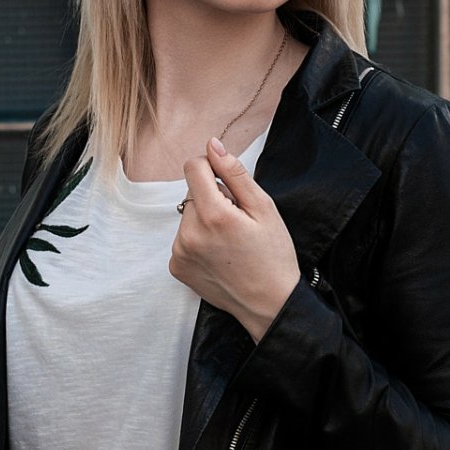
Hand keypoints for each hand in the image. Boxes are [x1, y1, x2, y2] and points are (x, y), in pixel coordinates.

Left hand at [169, 137, 300, 343]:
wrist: (269, 304)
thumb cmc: (273, 256)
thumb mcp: (264, 209)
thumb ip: (235, 174)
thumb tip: (213, 146)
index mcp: (213, 216)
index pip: (193, 167)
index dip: (211, 167)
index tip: (227, 182)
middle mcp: (189, 234)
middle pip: (192, 192)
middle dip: (212, 199)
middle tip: (237, 222)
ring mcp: (179, 252)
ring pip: (187, 216)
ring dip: (204, 220)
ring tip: (228, 241)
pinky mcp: (176, 267)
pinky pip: (182, 238)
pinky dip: (197, 241)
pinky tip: (218, 255)